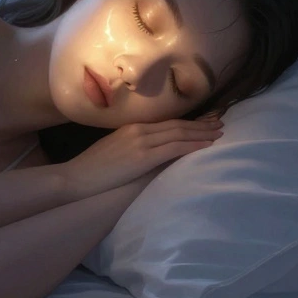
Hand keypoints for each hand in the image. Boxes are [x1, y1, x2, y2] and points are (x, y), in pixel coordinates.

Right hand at [61, 117, 222, 199]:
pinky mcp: (143, 156)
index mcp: (132, 127)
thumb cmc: (92, 168)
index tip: (205, 120)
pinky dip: (193, 144)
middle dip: (201, 124)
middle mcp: (139, 130)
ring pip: (179, 133)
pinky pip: (175, 147)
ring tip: (219, 132)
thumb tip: (152, 150)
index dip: (188, 121)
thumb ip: (133, 145)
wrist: (77, 177)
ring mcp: (142, 142)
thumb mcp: (114, 148)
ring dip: (202, 132)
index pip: (167, 122)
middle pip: (177, 125)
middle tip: (220, 122)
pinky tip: (206, 144)